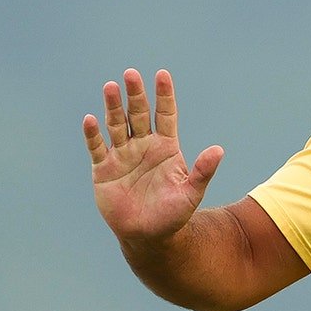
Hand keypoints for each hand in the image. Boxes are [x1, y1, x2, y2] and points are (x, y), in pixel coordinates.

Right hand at [82, 69, 222, 241]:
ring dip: (113, 107)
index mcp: (165, 147)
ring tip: (111, 87)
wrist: (148, 236)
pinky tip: (91, 120)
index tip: (162, 75)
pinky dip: (93, 135)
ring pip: (116, 125)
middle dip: (135, 95)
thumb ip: (203, 172)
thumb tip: (219, 150)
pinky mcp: (104, 169)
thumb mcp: (191, 194)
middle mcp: (143, 145)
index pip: (165, 115)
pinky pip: (97, 148)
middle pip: (138, 114)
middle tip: (131, 74)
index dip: (163, 95)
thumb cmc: (173, 215)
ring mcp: (122, 155)